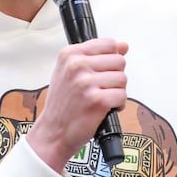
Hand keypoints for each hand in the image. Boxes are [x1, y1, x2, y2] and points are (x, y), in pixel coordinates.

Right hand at [25, 38, 128, 169]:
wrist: (53, 132)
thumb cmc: (63, 103)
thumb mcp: (71, 73)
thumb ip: (97, 56)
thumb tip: (123, 45)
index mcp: (70, 54)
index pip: (109, 44)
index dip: (111, 59)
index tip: (102, 71)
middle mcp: (77, 66)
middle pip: (119, 61)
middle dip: (115, 77)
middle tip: (100, 89)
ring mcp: (86, 83)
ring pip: (123, 78)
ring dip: (117, 92)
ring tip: (101, 99)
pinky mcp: (97, 101)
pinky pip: (123, 96)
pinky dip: (118, 105)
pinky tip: (104, 109)